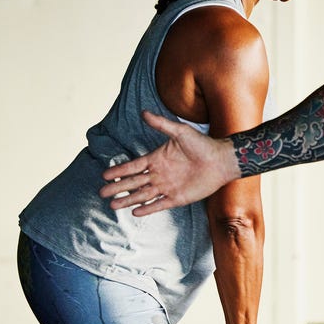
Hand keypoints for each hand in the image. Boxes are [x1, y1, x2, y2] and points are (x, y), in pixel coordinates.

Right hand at [99, 111, 241, 215]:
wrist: (221, 161)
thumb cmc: (203, 144)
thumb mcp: (180, 132)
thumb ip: (161, 124)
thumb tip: (143, 112)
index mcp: (157, 159)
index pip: (133, 166)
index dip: (119, 171)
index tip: (105, 176)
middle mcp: (159, 174)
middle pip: (134, 182)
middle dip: (118, 187)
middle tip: (102, 193)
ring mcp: (167, 187)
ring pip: (143, 195)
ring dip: (128, 199)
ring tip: (112, 205)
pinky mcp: (177, 198)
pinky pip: (159, 205)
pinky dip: (147, 208)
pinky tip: (135, 211)